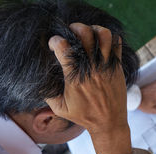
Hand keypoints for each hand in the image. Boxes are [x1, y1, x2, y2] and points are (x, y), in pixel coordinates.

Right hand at [46, 23, 131, 153]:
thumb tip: (38, 81)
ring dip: (94, 30)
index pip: (63, 47)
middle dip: (75, 28)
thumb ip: (47, 94)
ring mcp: (106, 67)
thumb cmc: (83, 116)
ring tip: (89, 36)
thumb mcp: (60, 108)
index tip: (54, 45)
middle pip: (84, 34)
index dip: (55, 41)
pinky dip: (110, 39)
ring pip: (103, 35)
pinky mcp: (117, 67)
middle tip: (72, 35)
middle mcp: (91, 69)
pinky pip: (117, 44)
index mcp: (75, 77)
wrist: (108, 122)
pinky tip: (102, 45)